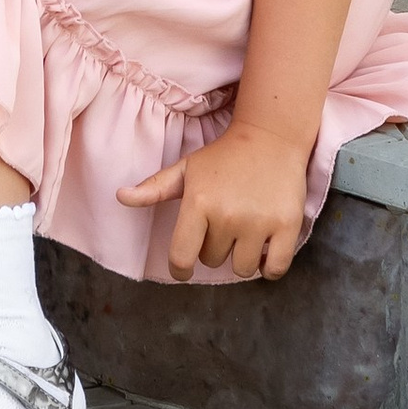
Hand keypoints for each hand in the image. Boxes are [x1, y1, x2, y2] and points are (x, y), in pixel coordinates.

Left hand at [119, 121, 312, 280]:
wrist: (270, 138)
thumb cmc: (222, 158)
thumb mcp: (186, 169)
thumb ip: (154, 188)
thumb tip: (120, 197)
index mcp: (198, 203)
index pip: (181, 256)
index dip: (180, 269)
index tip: (183, 268)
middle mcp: (227, 215)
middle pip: (213, 260)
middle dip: (215, 247)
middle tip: (223, 222)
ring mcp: (259, 223)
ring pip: (243, 269)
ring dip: (242, 258)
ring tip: (243, 232)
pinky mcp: (287, 227)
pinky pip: (275, 270)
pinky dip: (268, 268)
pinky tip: (264, 249)